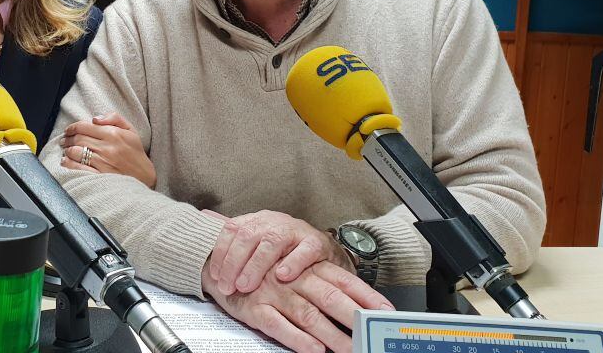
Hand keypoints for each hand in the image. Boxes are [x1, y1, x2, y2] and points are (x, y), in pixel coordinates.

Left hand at [60, 113, 155, 187]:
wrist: (145, 176)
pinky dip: (68, 163)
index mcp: (113, 134)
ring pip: (76, 152)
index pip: (85, 126)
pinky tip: (66, 161)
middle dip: (68, 138)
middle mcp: (107, 147)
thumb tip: (94, 118)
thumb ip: (114, 118)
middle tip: (64, 140)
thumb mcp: (131, 130)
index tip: (68, 130)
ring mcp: (102, 163)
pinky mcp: (99, 176)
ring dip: (67, 150)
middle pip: (78, 139)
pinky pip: (78, 168)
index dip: (72, 127)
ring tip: (66, 150)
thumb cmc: (136, 153)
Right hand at [203, 258, 392, 352]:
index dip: (365, 295)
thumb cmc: (259, 267)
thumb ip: (320, 282)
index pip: (342, 279)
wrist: (216, 259)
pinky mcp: (254, 308)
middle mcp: (292, 278)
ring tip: (348, 349)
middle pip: (328, 296)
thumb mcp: (292, 268)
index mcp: (305, 266)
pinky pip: (278, 325)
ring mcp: (273, 293)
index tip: (386, 311)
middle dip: (353, 317)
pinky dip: (297, 338)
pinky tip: (314, 349)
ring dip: (330, 334)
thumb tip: (355, 303)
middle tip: (369, 335)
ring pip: (307, 313)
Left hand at [204, 209, 354, 295]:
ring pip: (272, 242)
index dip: (220, 253)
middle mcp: (274, 222)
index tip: (214, 276)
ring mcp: (296, 230)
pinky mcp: (317, 242)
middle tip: (228, 286)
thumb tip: (202, 216)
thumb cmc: (286, 250)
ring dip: (256, 265)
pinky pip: (305, 250)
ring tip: (247, 285)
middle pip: (248, 235)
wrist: (325, 251)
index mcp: (257, 221)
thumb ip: (233, 234)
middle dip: (234, 262)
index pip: (232, 230)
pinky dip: (293, 262)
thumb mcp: (258, 241)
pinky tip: (282, 276)